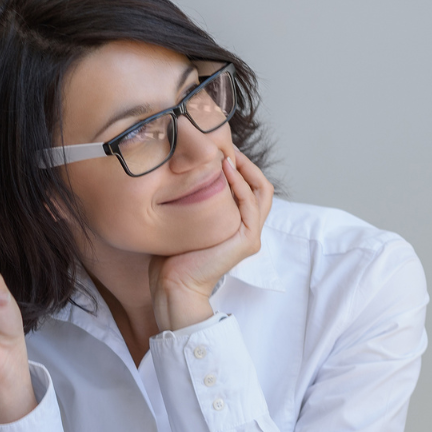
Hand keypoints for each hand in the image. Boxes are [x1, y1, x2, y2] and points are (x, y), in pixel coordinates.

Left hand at [149, 150, 274, 331]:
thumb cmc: (170, 257)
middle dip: (245, 162)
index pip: (248, 186)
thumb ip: (190, 199)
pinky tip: (224, 170)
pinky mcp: (247, 241)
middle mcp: (248, 228)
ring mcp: (250, 235)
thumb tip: (179, 171)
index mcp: (236, 224)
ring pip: (261, 191)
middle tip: (225, 145)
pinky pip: (250, 204)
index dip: (238, 165)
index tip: (217, 149)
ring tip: (226, 152)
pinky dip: (240, 184)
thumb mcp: (182, 219)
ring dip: (245, 168)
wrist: (172, 286)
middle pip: (260, 185)